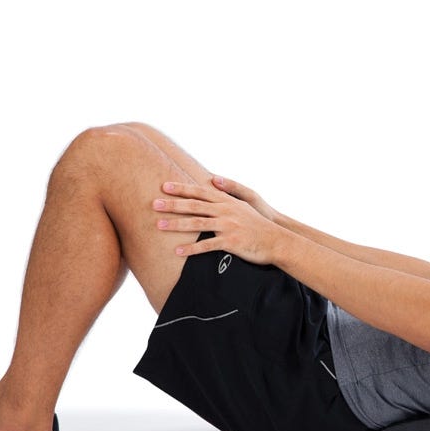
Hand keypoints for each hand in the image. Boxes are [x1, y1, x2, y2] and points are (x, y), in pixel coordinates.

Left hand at [153, 180, 283, 264]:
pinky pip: (207, 246)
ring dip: (176, 224)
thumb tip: (214, 179)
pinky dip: (191, 249)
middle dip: (172, 204)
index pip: (200, 192)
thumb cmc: (259, 222)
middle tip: (153, 204)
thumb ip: (229, 190)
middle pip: (194, 206)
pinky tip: (177, 251)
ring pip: (197, 223)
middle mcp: (225, 211)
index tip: (164, 186)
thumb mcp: (246, 202)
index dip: (181, 188)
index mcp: (227, 201)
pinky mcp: (230, 242)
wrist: (276, 239)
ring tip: (159, 225)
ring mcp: (227, 226)